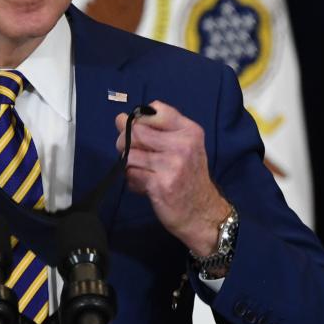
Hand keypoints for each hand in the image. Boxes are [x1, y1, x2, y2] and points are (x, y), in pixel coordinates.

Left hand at [115, 101, 231, 255]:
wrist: (202, 213)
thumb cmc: (189, 177)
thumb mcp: (184, 147)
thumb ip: (156, 131)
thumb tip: (120, 119)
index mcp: (189, 131)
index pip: (155, 110)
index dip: (139, 119)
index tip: (140, 132)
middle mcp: (183, 144)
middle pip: (136, 131)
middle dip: (124, 141)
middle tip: (130, 153)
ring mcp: (172, 165)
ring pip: (130, 154)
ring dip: (128, 164)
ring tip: (140, 171)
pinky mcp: (160, 184)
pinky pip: (131, 174)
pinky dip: (132, 179)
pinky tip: (143, 184)